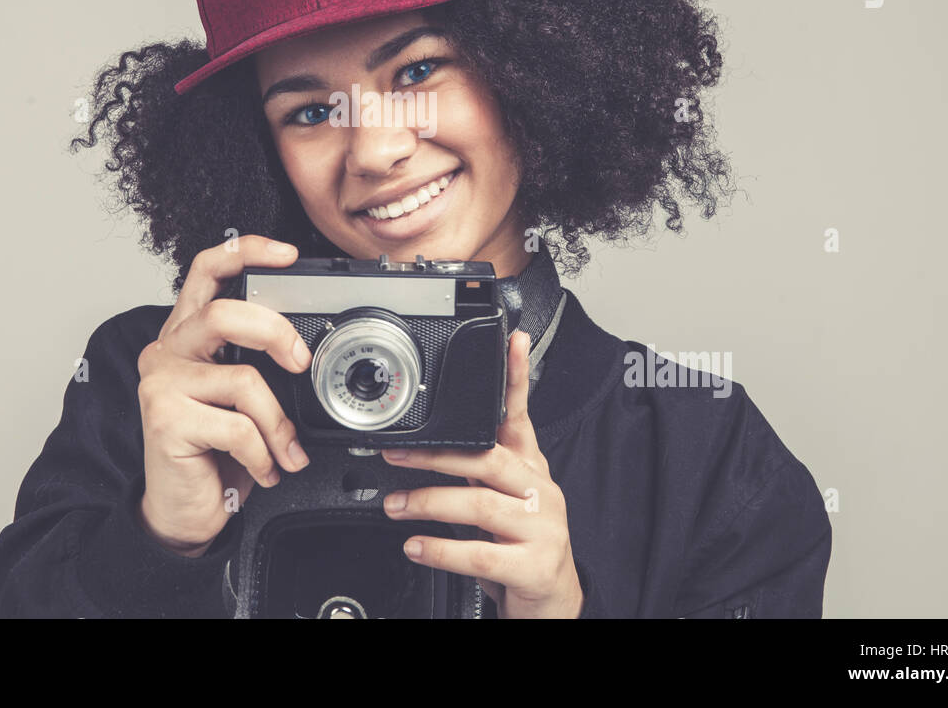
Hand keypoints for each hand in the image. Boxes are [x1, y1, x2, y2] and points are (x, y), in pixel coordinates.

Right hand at [135, 235, 312, 554]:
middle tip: (301, 363)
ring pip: (243, 379)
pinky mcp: (164, 419)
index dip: (246, 251)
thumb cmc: (214, 450)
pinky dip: (263, 453)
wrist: (182, 509)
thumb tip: (307, 350)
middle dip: (277, 335)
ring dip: (278, 423)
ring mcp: (161, 382)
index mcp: (188, 332)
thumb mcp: (239, 396)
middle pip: (226, 314)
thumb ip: (257, 361)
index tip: (287, 255)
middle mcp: (168, 348)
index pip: (207, 270)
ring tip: (285, 449)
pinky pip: (238, 427)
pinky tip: (263, 468)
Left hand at [380, 330, 584, 618]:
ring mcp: (543, 528)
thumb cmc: (523, 547)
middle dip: (435, 454)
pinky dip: (441, 549)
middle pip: (488, 458)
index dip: (517, 377)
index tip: (512, 341)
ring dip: (427, 503)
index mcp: (531, 469)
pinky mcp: (536, 566)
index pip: (522, 415)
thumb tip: (432, 443)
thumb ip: (481, 466)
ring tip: (393, 505)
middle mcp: (541, 491)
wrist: (554, 605)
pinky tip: (416, 546)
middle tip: (394, 453)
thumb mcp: (506, 498)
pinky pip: (480, 553)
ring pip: (480, 504)